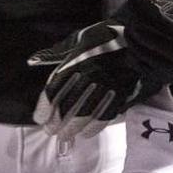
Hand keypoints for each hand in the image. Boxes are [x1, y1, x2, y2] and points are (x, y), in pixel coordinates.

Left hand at [29, 21, 150, 140]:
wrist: (138, 37)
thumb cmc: (105, 36)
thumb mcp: (78, 38)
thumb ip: (57, 52)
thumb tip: (33, 60)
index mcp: (75, 61)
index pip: (54, 89)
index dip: (44, 107)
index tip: (39, 118)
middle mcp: (88, 76)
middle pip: (68, 105)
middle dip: (57, 122)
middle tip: (50, 131)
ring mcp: (105, 87)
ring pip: (85, 114)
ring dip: (73, 128)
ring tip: (65, 137)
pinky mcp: (121, 94)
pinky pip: (106, 115)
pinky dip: (95, 127)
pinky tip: (87, 134)